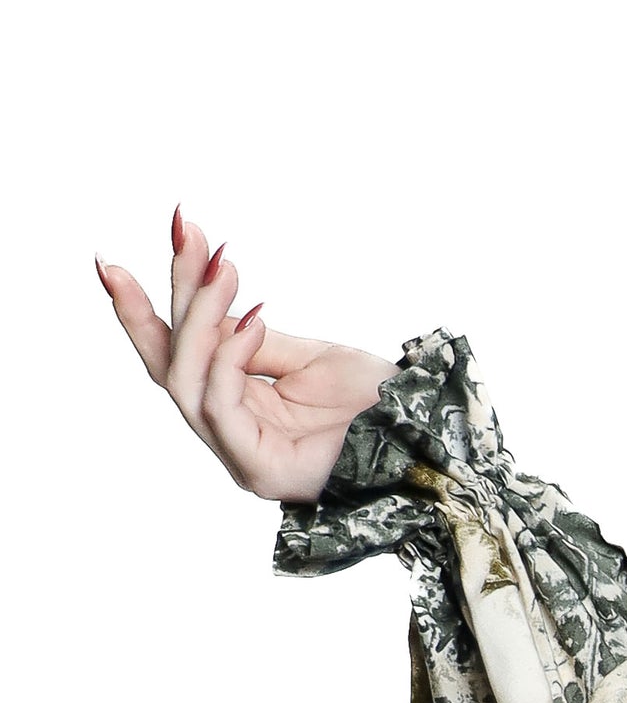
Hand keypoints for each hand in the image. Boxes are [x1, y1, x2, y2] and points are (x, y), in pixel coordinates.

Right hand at [95, 206, 402, 504]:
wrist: (424, 435)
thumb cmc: (375, 404)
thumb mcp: (311, 358)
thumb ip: (254, 339)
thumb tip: (212, 294)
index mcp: (236, 405)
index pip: (179, 353)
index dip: (146, 308)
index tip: (126, 253)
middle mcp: (228, 429)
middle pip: (170, 362)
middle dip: (158, 299)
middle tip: (178, 235)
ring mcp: (238, 452)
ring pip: (186, 378)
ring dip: (200, 315)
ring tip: (223, 267)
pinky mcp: (258, 467)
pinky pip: (221, 404)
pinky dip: (229, 356)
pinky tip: (252, 319)